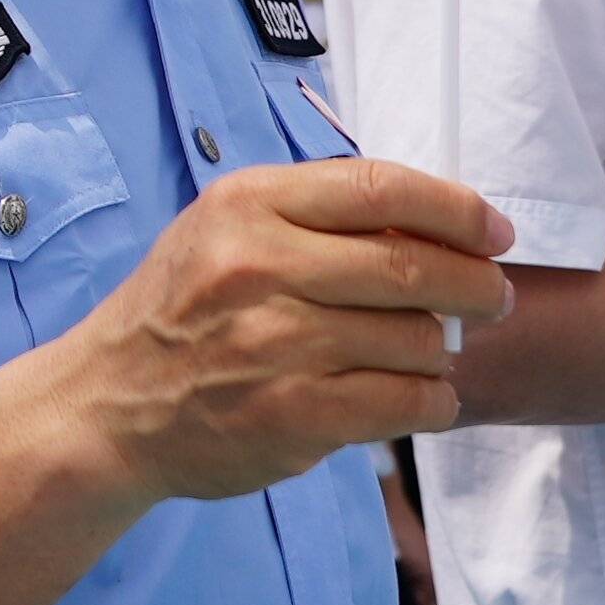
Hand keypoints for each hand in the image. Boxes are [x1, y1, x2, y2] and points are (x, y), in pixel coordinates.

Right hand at [36, 161, 513, 502]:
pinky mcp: (295, 415)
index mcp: (248, 204)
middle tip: (493, 298)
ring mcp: (278, 344)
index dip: (456, 209)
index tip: (495, 231)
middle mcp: (262, 266)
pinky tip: (418, 397)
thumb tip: (433, 222)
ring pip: (418, 339)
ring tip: (428, 353)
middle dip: (476, 284)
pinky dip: (432, 401)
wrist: (109, 405)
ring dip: (443, 350)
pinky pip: (406, 403)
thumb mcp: (224, 230)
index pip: (381, 188)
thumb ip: (312, 216)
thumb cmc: (180, 311)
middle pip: (412, 266)